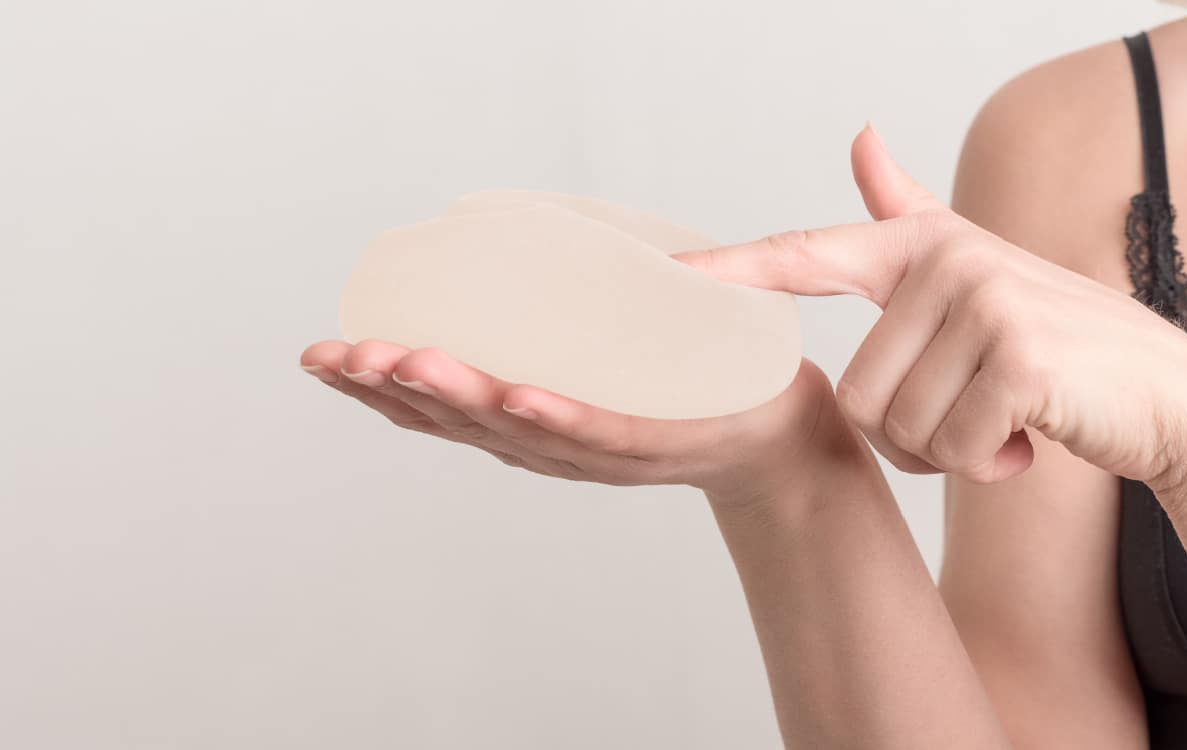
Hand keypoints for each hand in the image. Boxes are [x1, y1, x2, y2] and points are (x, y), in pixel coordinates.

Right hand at [299, 341, 858, 501]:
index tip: (321, 358)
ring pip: (520, 428)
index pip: (445, 408)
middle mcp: (557, 445)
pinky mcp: (661, 445)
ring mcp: (606, 449)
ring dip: (459, 397)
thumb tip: (523, 236)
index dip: (380, 388)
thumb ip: (565, 313)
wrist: (778, 440)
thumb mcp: (613, 351)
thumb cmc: (690, 390)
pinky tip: (521, 396)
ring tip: (403, 363)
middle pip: (464, 423)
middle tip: (334, 359)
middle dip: (395, 390)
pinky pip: (604, 432)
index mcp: (536, 422)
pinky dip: (559, 417)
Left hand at [674, 125, 1186, 487]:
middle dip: (909, 435)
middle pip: (854, 395)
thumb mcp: (978, 273)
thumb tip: (859, 134)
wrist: (1167, 398)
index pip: (808, 253)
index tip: (667, 274)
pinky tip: (1029, 439)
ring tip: (1002, 422)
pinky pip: (948, 448)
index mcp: (924, 245)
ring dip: (946, 453)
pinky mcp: (1017, 357)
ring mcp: (985, 301)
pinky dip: (985, 466)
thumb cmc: (1061, 348)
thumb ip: (911, 212)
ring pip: (894, 428)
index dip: (732, 269)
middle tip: (973, 417)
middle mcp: (948, 260)